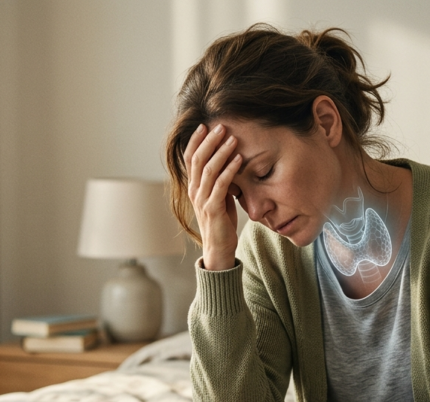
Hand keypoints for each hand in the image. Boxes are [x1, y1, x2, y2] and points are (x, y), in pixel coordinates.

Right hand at [184, 123, 241, 269]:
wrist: (219, 248)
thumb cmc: (221, 220)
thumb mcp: (219, 196)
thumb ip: (219, 179)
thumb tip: (228, 160)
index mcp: (193, 186)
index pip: (190, 158)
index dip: (196, 141)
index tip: (205, 126)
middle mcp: (194, 191)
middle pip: (197, 160)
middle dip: (209, 141)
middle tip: (221, 126)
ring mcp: (201, 200)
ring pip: (208, 170)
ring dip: (221, 152)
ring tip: (232, 139)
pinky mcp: (212, 209)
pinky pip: (220, 185)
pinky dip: (230, 170)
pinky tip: (239, 159)